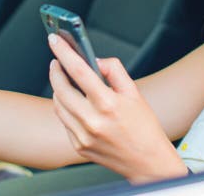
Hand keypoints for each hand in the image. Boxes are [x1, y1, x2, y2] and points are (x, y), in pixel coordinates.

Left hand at [47, 34, 187, 183]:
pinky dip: (65, 108)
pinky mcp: (79, 146)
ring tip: (64, 80)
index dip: (63, 52)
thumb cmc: (144, 127)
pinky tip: (74, 103)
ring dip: (58, 89)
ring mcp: (83, 136)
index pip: (78, 70)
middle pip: (61, 88)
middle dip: (55, 71)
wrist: (148, 162)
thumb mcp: (134, 92)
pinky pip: (64, 121)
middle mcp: (93, 121)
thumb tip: (94, 61)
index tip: (54, 40)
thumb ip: (114, 70)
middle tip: (57, 62)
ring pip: (58, 105)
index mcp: (108, 104)